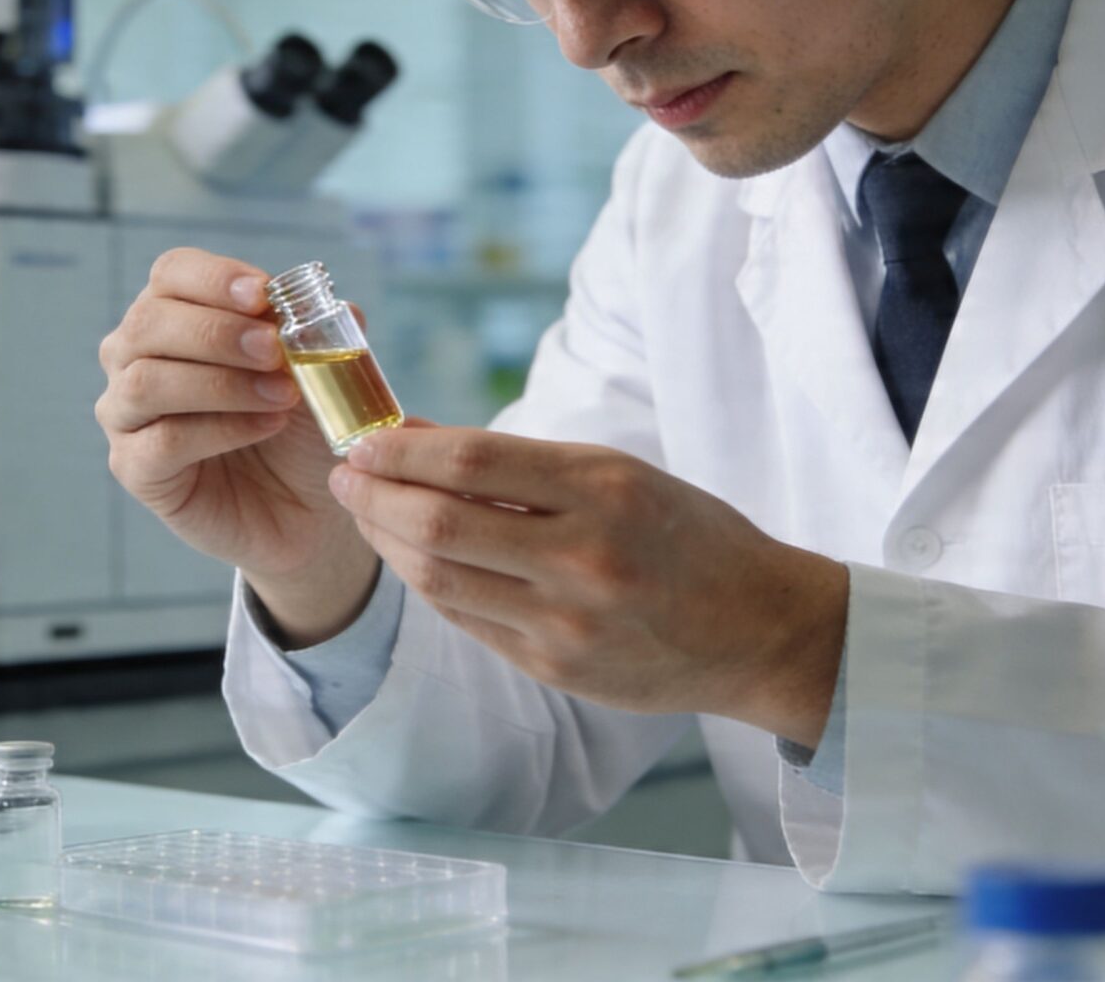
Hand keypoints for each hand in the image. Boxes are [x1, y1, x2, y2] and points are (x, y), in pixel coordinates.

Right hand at [97, 248, 378, 643]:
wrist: (307, 506)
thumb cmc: (300, 427)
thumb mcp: (319, 371)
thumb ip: (325, 334)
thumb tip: (342, 309)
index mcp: (173, 314)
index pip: (171, 273)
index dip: (214, 278)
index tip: (263, 294)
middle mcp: (134, 356)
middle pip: (149, 322)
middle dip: (218, 333)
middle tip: (274, 351)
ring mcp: (126, 413)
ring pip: (146, 381)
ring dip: (220, 382)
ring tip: (282, 395)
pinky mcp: (135, 468)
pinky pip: (162, 442)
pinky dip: (219, 430)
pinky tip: (265, 427)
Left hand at [328, 427, 848, 745]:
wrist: (758, 630)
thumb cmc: (687, 536)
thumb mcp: (619, 474)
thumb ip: (521, 464)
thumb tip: (416, 437)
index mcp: (603, 491)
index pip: (472, 460)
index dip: (402, 450)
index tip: (364, 439)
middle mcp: (581, 558)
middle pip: (440, 524)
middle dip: (374, 497)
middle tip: (346, 477)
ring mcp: (565, 622)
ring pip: (439, 579)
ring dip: (388, 543)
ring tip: (367, 514)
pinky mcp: (553, 668)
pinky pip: (465, 619)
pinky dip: (428, 583)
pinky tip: (411, 558)